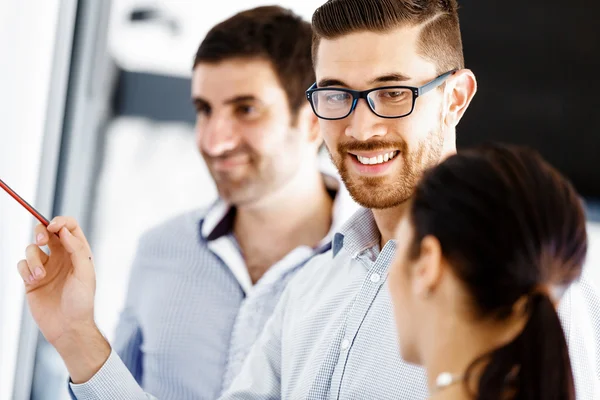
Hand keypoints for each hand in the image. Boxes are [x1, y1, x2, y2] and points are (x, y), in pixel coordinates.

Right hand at [17, 216, 109, 382]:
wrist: (68, 327)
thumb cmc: (81, 302)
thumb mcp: (85, 273)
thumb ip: (77, 250)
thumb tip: (64, 231)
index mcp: (78, 252)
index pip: (69, 227)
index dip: (60, 221)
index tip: (53, 226)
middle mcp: (61, 257)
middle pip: (46, 232)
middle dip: (40, 232)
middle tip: (41, 241)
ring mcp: (45, 267)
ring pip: (31, 248)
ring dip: (34, 259)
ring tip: (40, 276)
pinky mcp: (31, 279)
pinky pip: (22, 264)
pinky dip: (26, 269)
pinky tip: (34, 281)